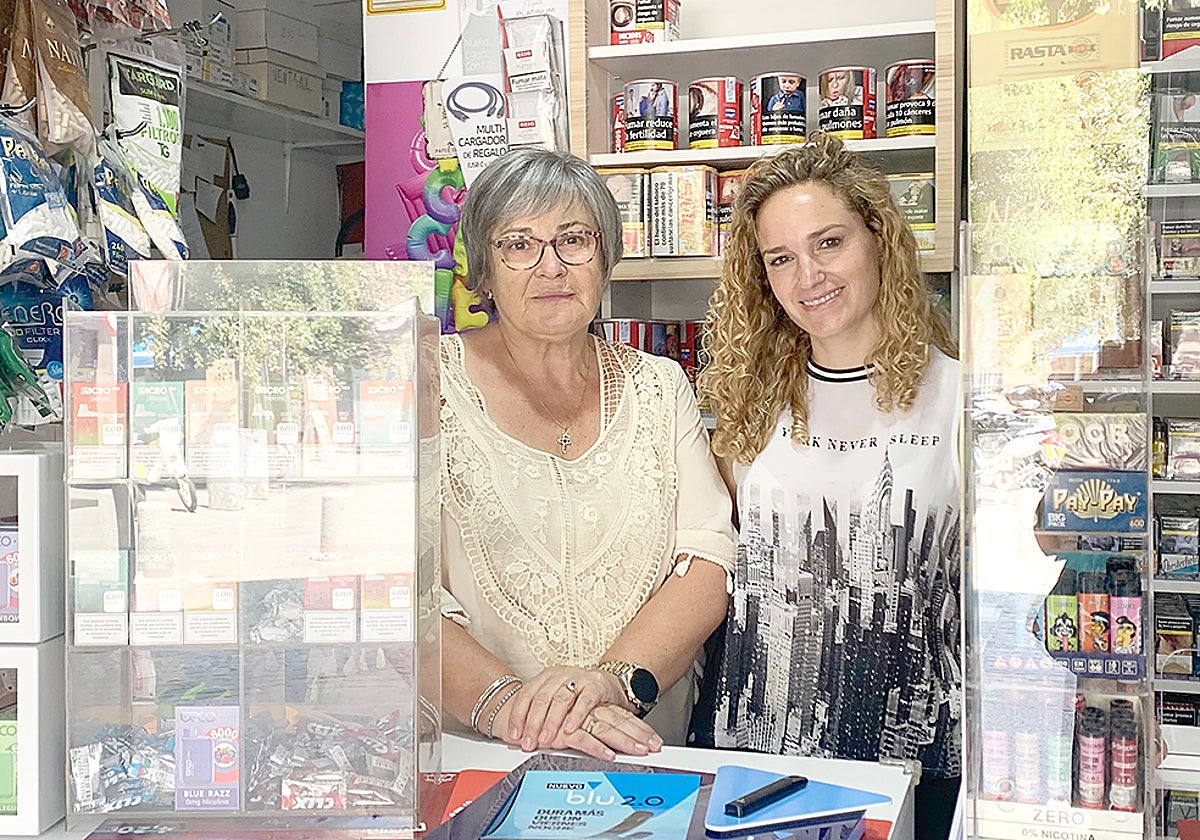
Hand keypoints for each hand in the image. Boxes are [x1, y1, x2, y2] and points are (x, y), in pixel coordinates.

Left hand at [503, 665, 624, 750]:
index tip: (514, 735)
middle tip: (528, 742)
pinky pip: (584, 701)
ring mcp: (578, 678)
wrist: (607, 683)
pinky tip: (569, 730)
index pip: (527, 695)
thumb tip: (517, 736)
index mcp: (546, 676)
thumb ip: (539, 712)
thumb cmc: (577, 696)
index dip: (518, 716)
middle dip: (533, 723)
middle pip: (542, 698)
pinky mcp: (596, 685)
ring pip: (561, 699)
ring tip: (545, 740)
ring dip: (551, 722)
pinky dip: (576, 716)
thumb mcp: (555, 699)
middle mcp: (560, 674)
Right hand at [547, 703, 663, 761]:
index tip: (655, 740)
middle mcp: (583, 707)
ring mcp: (571, 716)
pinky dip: (594, 746)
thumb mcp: (569, 720)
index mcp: (589, 704)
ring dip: (622, 740)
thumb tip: (611, 743)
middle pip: (616, 720)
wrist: (510, 709)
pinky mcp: (558, 728)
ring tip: (638, 751)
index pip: (619, 715)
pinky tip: (607, 755)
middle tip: (654, 747)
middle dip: (637, 734)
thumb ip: (589, 728)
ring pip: (603, 727)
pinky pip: (580, 737)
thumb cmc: (541, 717)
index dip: (638, 727)